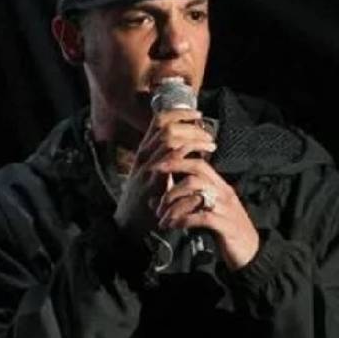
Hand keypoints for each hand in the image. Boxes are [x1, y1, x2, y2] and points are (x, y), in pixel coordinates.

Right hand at [113, 109, 216, 242]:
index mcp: (145, 150)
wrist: (128, 224)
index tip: (197, 114)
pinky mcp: (152, 182)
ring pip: (170, 140)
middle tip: (208, 133)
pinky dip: (189, 154)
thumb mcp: (153, 173)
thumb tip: (189, 145)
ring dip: (194, 139)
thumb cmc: (145, 199)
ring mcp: (146, 168)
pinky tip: (202, 157)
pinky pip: (171, 160)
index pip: (159, 120)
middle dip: (191, 126)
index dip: (179, 112)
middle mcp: (143, 155)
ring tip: (210, 144)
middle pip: (167, 127)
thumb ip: (166, 158)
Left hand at [154, 156, 259, 269]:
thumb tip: (156, 199)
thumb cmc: (225, 230)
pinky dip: (184, 221)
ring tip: (163, 219)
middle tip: (157, 204)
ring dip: (174, 207)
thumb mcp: (208, 211)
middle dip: (171, 188)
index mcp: (220, 186)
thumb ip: (187, 202)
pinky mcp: (226, 226)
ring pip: (195, 197)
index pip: (199, 164)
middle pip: (195, 177)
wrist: (251, 251)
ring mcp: (226, 209)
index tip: (157, 168)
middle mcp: (224, 193)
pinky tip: (174, 226)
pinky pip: (202, 218)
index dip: (177, 162)